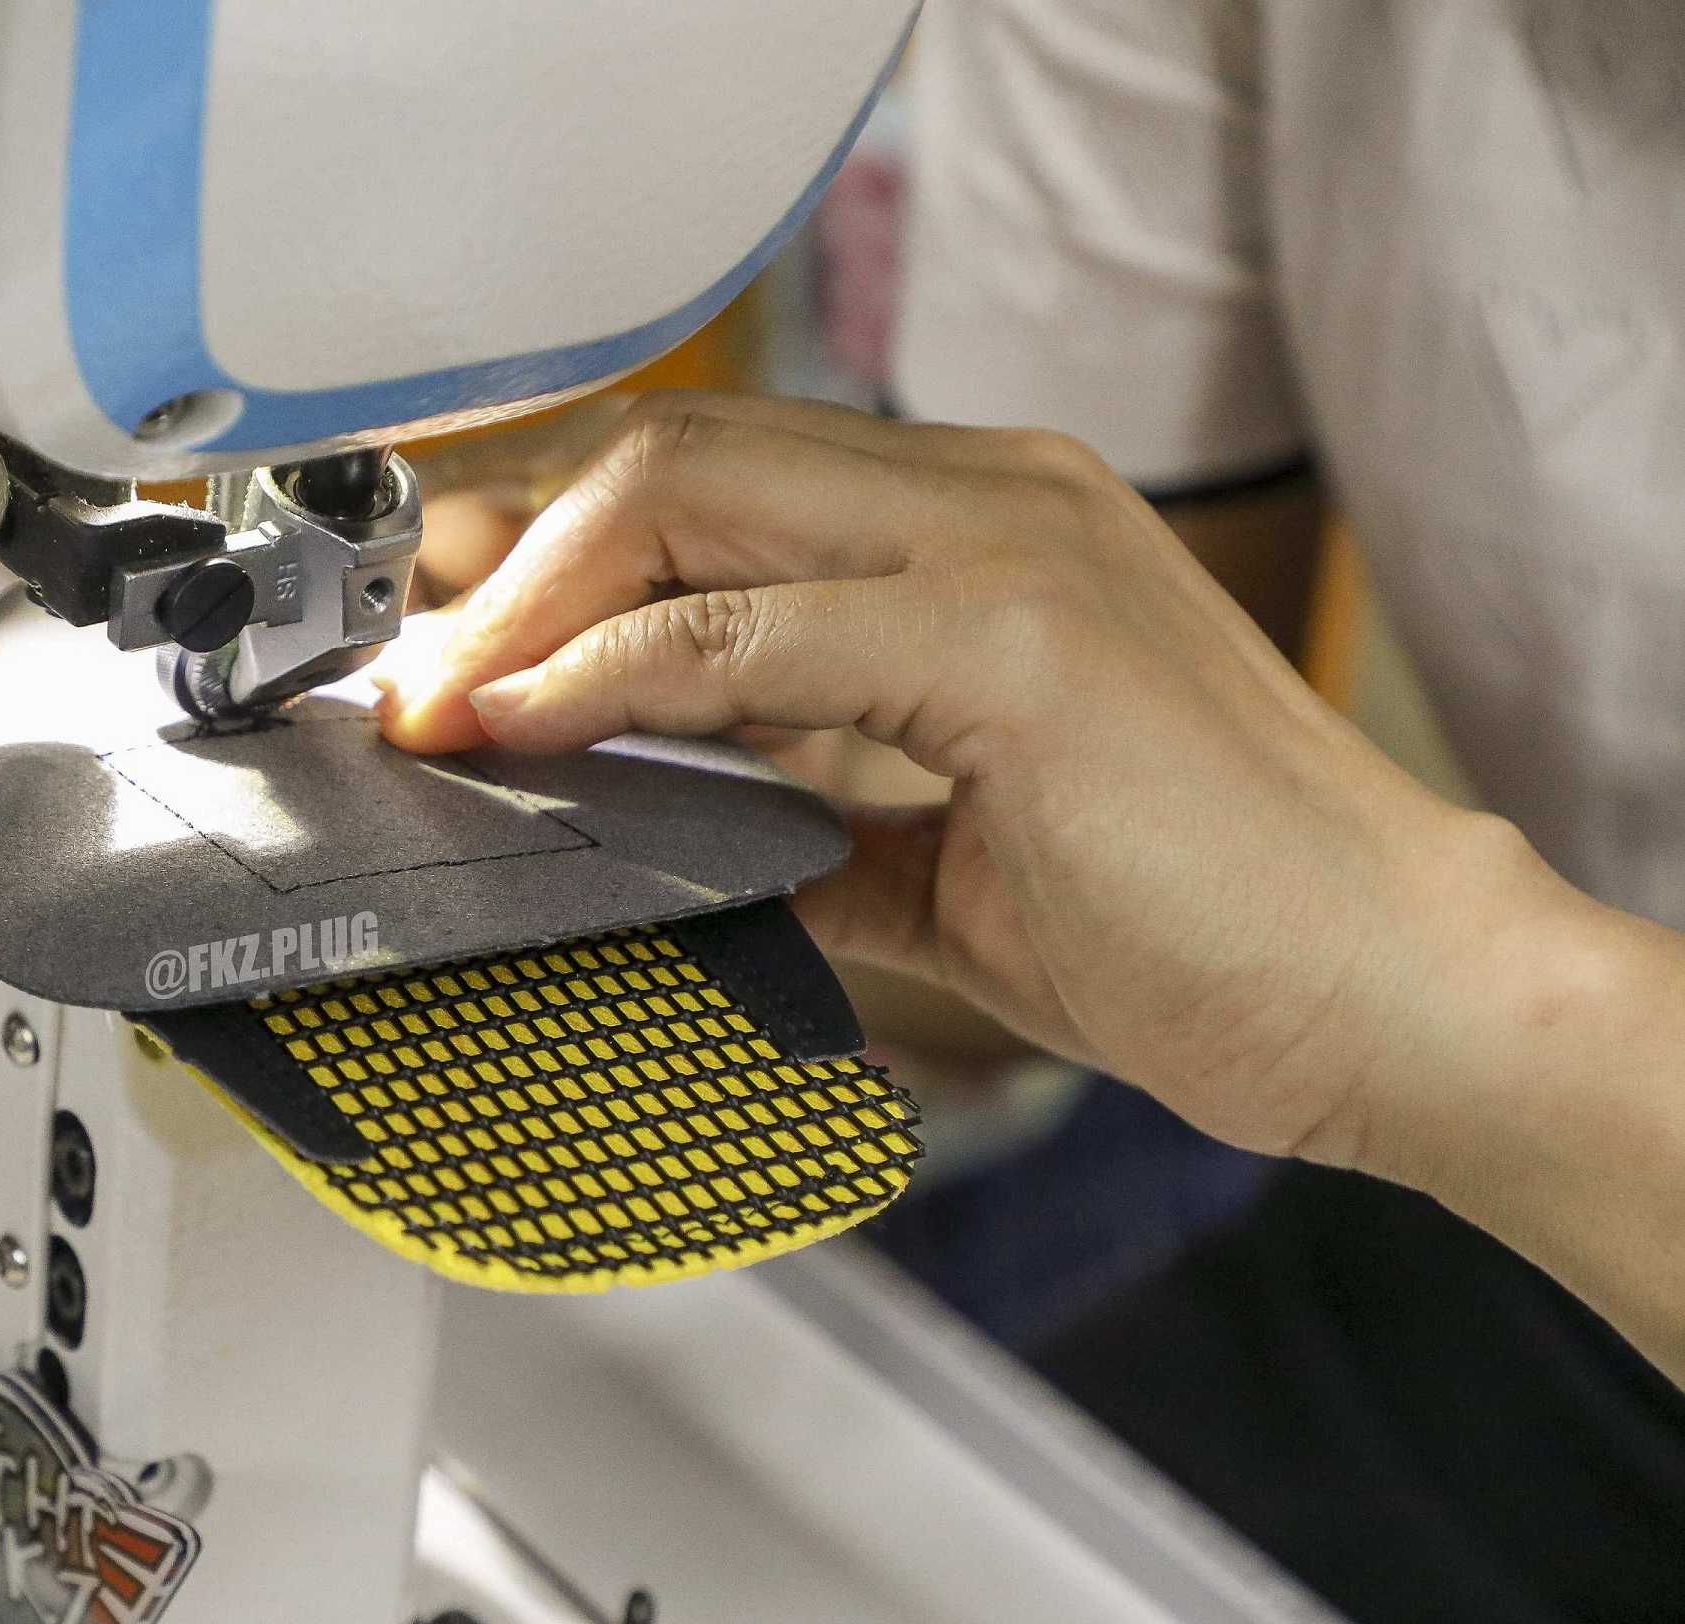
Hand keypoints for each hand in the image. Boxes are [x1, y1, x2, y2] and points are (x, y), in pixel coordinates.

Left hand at [374, 392, 1547, 1171]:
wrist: (1390, 1000)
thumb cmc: (1199, 931)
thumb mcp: (947, 867)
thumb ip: (807, 823)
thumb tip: (662, 839)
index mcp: (980, 530)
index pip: (717, 478)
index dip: (555, 548)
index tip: (447, 640)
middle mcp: (991, 496)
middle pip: (677, 454)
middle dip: (509, 553)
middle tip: (401, 668)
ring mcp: (1008, 546)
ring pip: (693, 495)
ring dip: (529, 601)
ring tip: (432, 704)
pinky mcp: (1018, 635)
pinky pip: (752, 627)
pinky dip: (611, 670)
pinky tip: (524, 726)